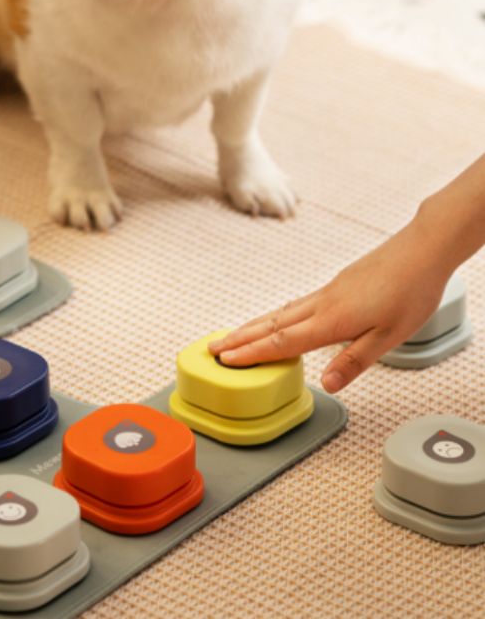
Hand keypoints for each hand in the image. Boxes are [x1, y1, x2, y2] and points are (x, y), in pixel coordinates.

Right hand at [208, 214, 453, 392]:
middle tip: (212, 349)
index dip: (252, 353)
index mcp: (333, 320)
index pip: (283, 341)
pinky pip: (295, 305)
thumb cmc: (411, 292)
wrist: (421, 250)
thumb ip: (354, 361)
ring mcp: (327, 292)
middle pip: (272, 324)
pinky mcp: (336, 285)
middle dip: (240, 338)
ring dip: (254, 326)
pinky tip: (276, 321)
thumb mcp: (389, 337)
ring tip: (234, 337)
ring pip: (281, 312)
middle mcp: (323, 304)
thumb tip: (325, 384)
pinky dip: (276, 316)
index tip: (226, 360)